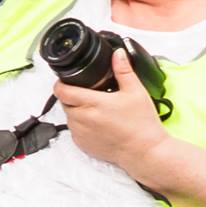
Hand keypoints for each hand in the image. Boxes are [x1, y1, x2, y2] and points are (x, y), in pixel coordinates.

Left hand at [53, 49, 168, 176]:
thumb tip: (117, 54)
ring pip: (69, 116)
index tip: (67, 80)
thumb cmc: (141, 124)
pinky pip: (74, 130)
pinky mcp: (82, 145)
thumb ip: (123, 70)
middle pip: (64, 102)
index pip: (61, 90)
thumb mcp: (135, 91)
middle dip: (72, 96)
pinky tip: (98, 123)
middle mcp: (81, 119)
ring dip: (76, 110)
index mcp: (91, 103)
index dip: (61, 83)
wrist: (144, 152)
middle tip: (90, 93)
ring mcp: (79, 133)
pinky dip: (81, 125)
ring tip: (96, 109)